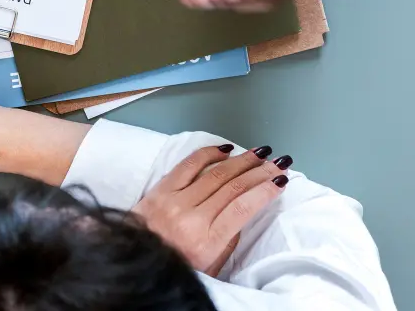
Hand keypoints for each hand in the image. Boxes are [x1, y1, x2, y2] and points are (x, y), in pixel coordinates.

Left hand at [132, 144, 291, 275]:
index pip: (242, 208)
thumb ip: (228, 239)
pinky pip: (188, 165)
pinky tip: (225, 150)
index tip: (281, 181)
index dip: (265, 190)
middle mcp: (190, 219)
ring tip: (259, 153)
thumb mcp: (210, 265)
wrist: (133, 259)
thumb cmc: (174, 266)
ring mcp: (173, 201)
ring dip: (241, 160)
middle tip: (278, 162)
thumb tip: (244, 208)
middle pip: (233, 187)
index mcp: (206, 242)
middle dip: (259, 172)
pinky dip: (208, 154)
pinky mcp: (160, 189)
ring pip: (214, 173)